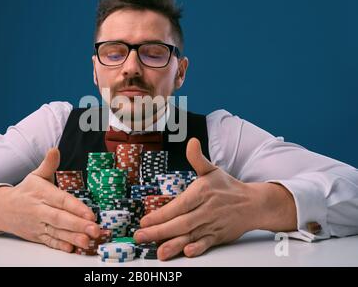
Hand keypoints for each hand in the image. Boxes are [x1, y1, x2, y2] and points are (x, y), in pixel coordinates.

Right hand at [0, 148, 99, 252]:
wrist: (1, 209)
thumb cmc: (25, 191)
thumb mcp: (36, 175)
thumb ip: (48, 164)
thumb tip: (55, 150)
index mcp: (42, 194)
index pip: (61, 201)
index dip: (76, 208)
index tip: (90, 213)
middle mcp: (40, 210)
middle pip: (60, 219)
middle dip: (78, 225)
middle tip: (95, 229)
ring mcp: (38, 225)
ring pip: (57, 233)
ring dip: (73, 238)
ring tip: (88, 241)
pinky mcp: (37, 236)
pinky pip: (49, 242)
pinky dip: (60, 246)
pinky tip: (71, 249)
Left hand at [133, 138, 256, 259]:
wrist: (254, 204)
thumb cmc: (228, 187)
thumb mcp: (212, 170)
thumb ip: (197, 158)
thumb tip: (192, 142)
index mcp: (202, 193)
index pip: (178, 205)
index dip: (161, 214)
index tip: (145, 221)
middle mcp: (206, 210)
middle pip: (180, 223)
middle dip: (159, 231)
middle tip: (140, 237)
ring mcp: (212, 224)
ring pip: (190, 236)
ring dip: (174, 245)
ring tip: (159, 252)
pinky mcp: (218, 237)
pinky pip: (207, 244)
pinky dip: (198, 248)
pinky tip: (187, 252)